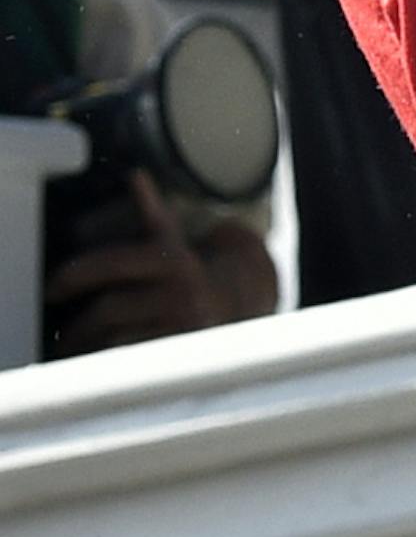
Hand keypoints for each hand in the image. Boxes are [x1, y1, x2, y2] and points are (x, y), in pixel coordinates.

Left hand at [44, 174, 275, 354]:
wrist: (240, 302)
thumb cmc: (189, 271)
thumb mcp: (172, 241)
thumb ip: (151, 212)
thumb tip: (137, 175)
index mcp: (173, 258)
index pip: (114, 262)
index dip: (77, 274)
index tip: (53, 288)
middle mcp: (181, 290)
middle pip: (109, 309)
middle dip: (79, 325)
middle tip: (63, 333)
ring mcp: (182, 324)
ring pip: (116, 340)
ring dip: (89, 347)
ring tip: (74, 349)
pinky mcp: (182, 351)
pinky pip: (131, 361)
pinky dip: (109, 361)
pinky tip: (97, 360)